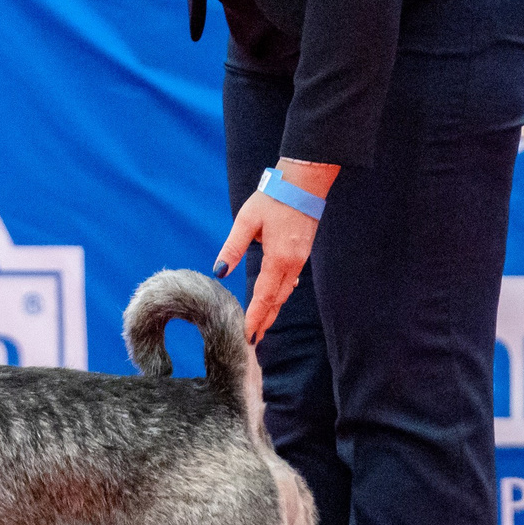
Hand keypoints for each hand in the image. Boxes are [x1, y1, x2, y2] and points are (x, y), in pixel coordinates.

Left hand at [213, 159, 337, 344]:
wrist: (304, 183)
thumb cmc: (273, 199)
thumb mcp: (246, 221)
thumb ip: (232, 248)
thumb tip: (219, 271)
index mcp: (278, 257)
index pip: (265, 296)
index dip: (256, 317)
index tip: (248, 336)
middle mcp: (292, 263)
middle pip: (277, 300)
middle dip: (265, 320)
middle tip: (253, 340)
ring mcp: (300, 260)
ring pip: (285, 292)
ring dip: (272, 310)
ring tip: (260, 325)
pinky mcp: (302, 254)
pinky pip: (290, 281)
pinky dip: (279, 295)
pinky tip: (272, 300)